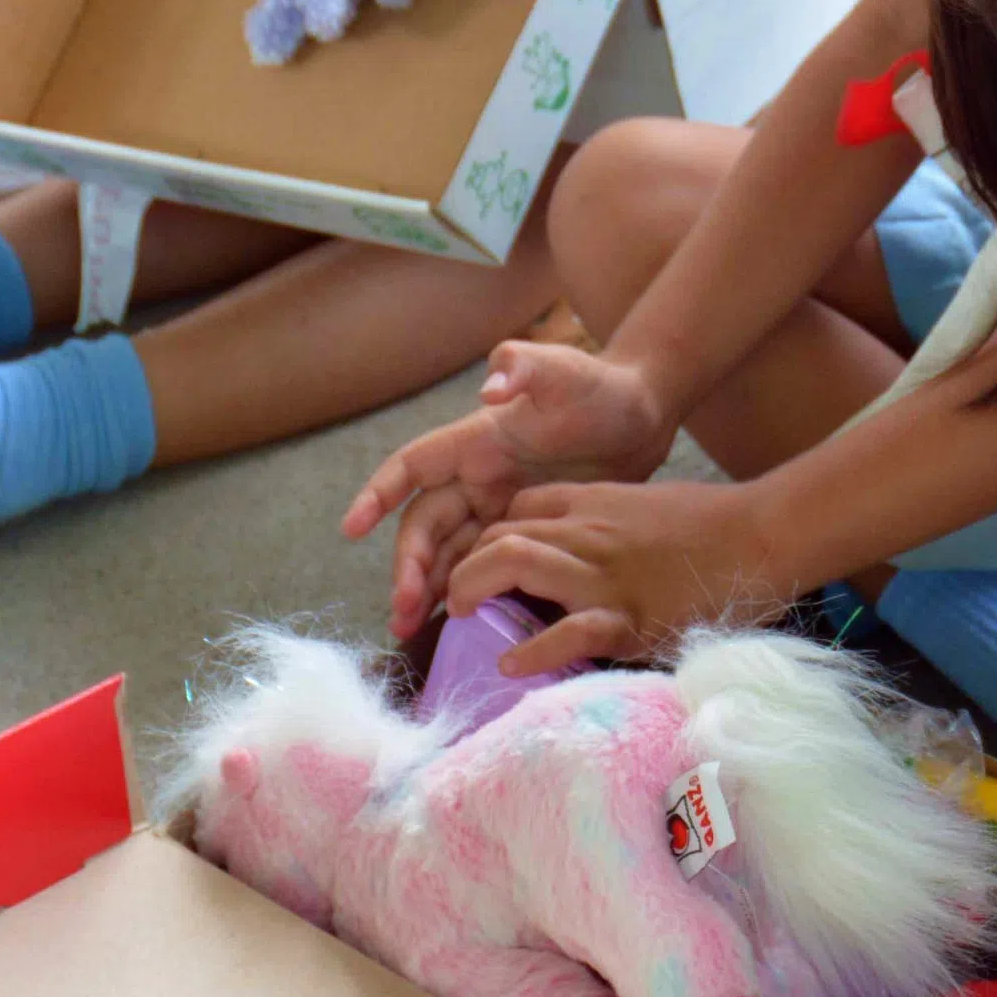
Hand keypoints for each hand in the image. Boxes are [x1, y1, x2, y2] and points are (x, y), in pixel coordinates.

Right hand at [343, 340, 678, 634]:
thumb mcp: (564, 370)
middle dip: (406, 565)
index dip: (378, 494)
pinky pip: (482, 563)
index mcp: (475, 440)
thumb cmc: (599, 386)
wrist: (644, 415)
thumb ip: (524, 368)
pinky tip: (454, 624)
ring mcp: (497, 504)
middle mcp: (476, 475)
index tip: (351, 530)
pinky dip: (463, 589)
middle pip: (423, 524)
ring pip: (447, 550)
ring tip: (407, 628)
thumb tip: (490, 389)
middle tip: (401, 609)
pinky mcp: (522, 528)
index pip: (412, 467)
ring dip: (424, 587)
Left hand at [446, 477, 781, 669]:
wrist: (764, 533)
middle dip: (463, 567)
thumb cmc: (714, 524)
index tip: (479, 568)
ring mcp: (605, 574)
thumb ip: (607, 524)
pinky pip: (568, 632)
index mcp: (593, 502)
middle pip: (498, 534)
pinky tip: (511, 665)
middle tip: (457, 602)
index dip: (485, 538)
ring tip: (462, 618)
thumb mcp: (647, 506)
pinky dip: (531, 650)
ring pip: (513, 561)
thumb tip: (581, 555)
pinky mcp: (630, 617)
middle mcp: (588, 532)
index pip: (516, 510)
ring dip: (474, 588)